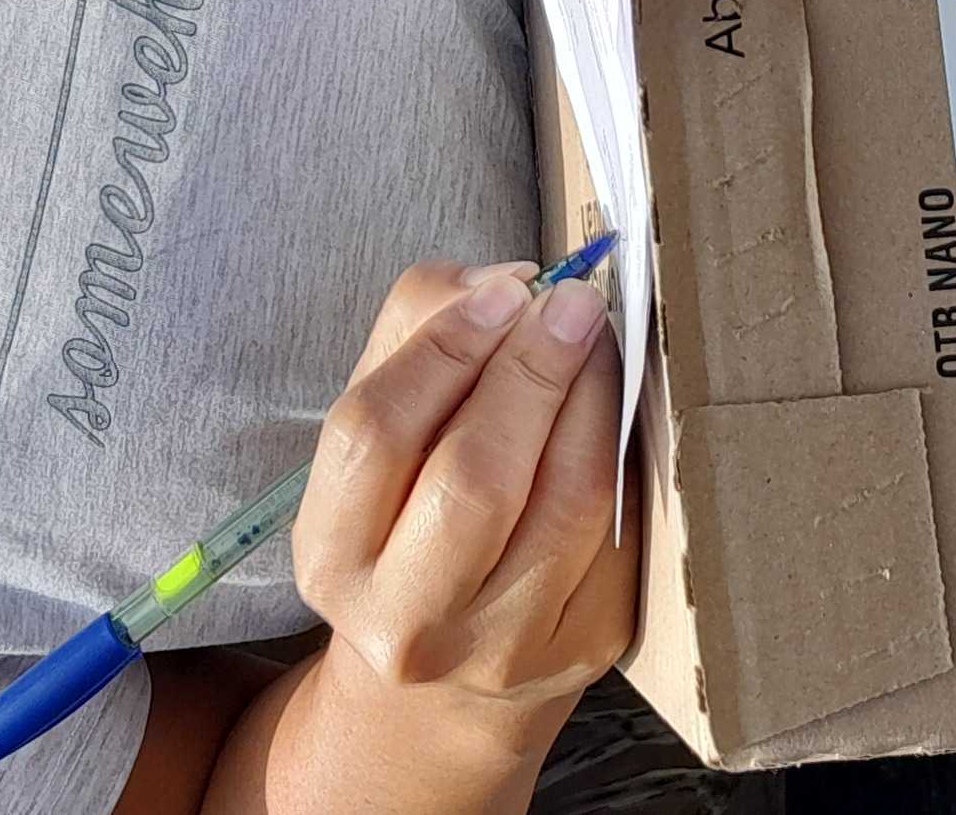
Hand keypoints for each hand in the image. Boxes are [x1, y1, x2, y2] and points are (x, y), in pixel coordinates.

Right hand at [293, 261, 635, 714]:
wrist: (442, 673)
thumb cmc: (406, 518)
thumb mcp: (377, 436)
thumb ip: (415, 336)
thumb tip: (505, 283)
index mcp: (333, 557)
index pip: (375, 435)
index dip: (444, 348)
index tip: (506, 291)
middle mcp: (406, 621)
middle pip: (473, 479)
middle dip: (530, 372)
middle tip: (571, 303)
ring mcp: (502, 647)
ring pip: (565, 503)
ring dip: (590, 402)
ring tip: (595, 341)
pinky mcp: (583, 646)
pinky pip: (618, 532)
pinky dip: (622, 453)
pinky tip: (614, 408)